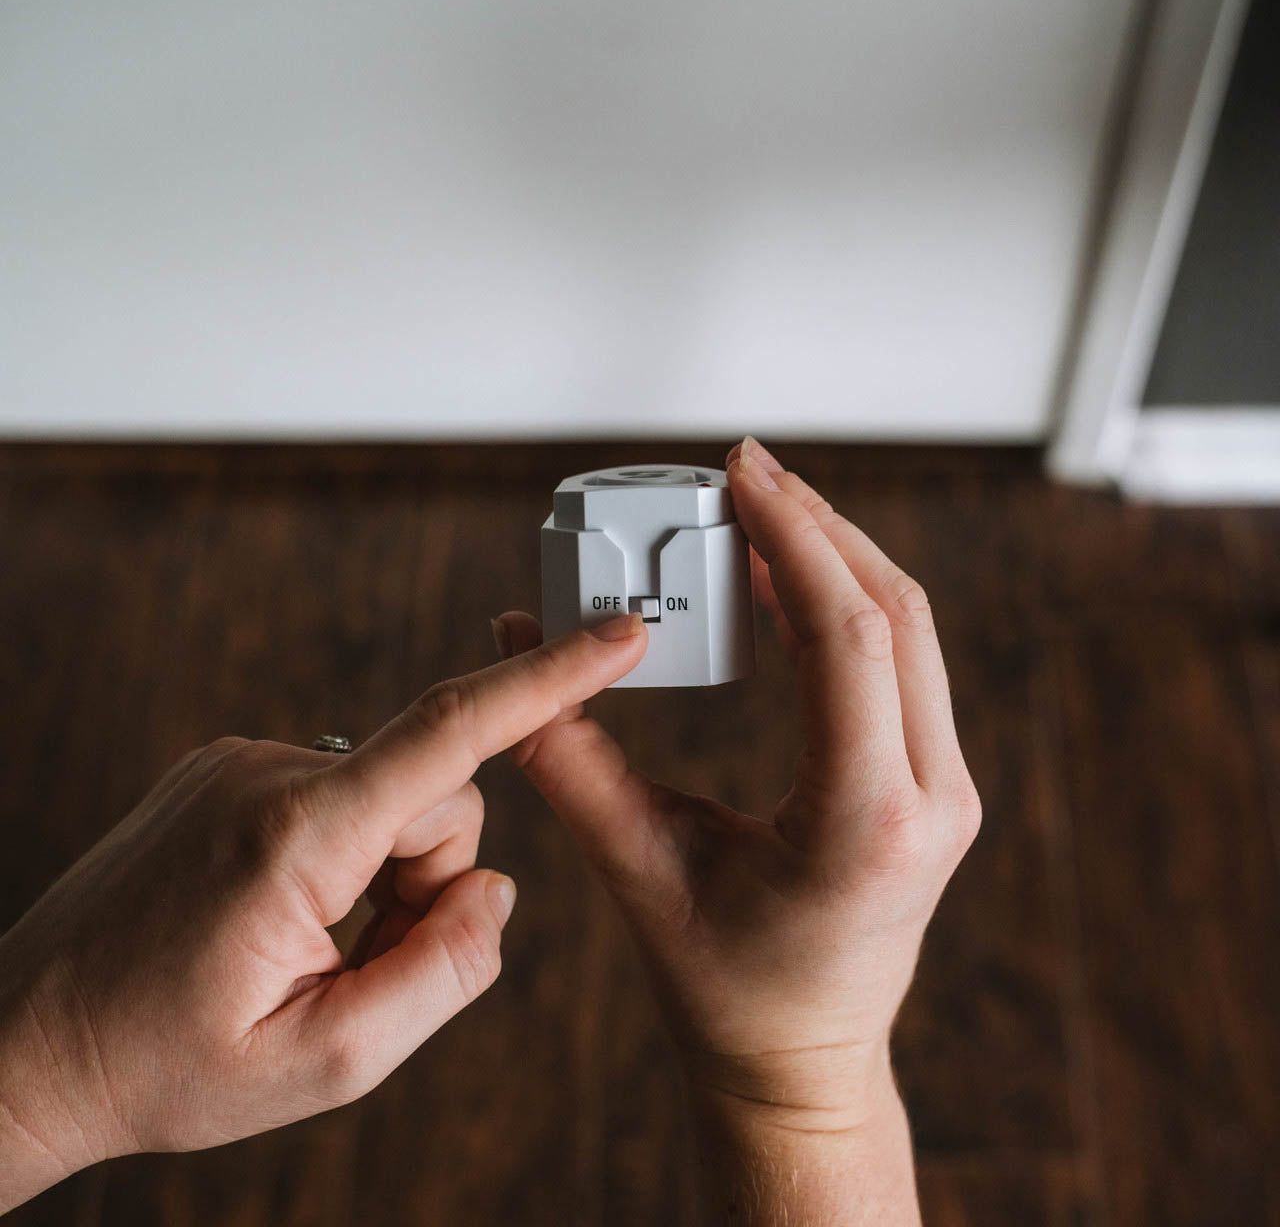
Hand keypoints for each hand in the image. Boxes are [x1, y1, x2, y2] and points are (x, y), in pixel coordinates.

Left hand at [0, 615, 646, 1209]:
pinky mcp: (227, 769)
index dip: (549, 680)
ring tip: (307, 947)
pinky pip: (337, 795)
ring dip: (381, 874)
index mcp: (297, 837)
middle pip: (436, 796)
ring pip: (389, 798)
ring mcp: (241, 761)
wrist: (20, 1044)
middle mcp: (268, 770)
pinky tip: (275, 918)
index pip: (451, 732)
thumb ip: (444, 972)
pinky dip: (341, 854)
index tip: (617, 636)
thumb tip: (496, 890)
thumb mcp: (326, 1062)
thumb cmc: (164, 1066)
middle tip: (358, 960)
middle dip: (430, 879)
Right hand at [495, 438, 979, 1221]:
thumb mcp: (640, 873)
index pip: (847, 639)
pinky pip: (903, 663)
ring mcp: (946, 789)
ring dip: (836, 557)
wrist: (804, 1068)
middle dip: (816, 526)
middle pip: (893, 612)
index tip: (743, 471)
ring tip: (760, 510)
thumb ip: (571, 762)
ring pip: (908, 629)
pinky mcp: (934, 782)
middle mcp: (930, 798)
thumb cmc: (724, 995)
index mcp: (864, 824)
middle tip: (742, 473)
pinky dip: (848, 604)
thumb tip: (514, 657)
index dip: (796, 538)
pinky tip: (791, 579)